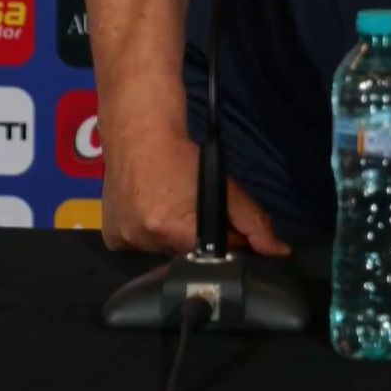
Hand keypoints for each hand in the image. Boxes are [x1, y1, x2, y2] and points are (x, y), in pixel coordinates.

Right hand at [101, 137, 290, 256]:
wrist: (138, 132)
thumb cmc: (183, 155)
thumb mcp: (224, 187)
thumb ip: (253, 222)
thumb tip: (279, 252)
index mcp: (172, 230)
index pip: (210, 258)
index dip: (223, 244)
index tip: (223, 226)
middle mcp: (144, 241)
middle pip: (185, 256)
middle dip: (195, 239)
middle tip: (191, 209)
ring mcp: (124, 241)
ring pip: (161, 252)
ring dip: (170, 236)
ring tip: (170, 207)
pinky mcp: (111, 238)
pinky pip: (139, 247)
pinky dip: (147, 234)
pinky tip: (150, 210)